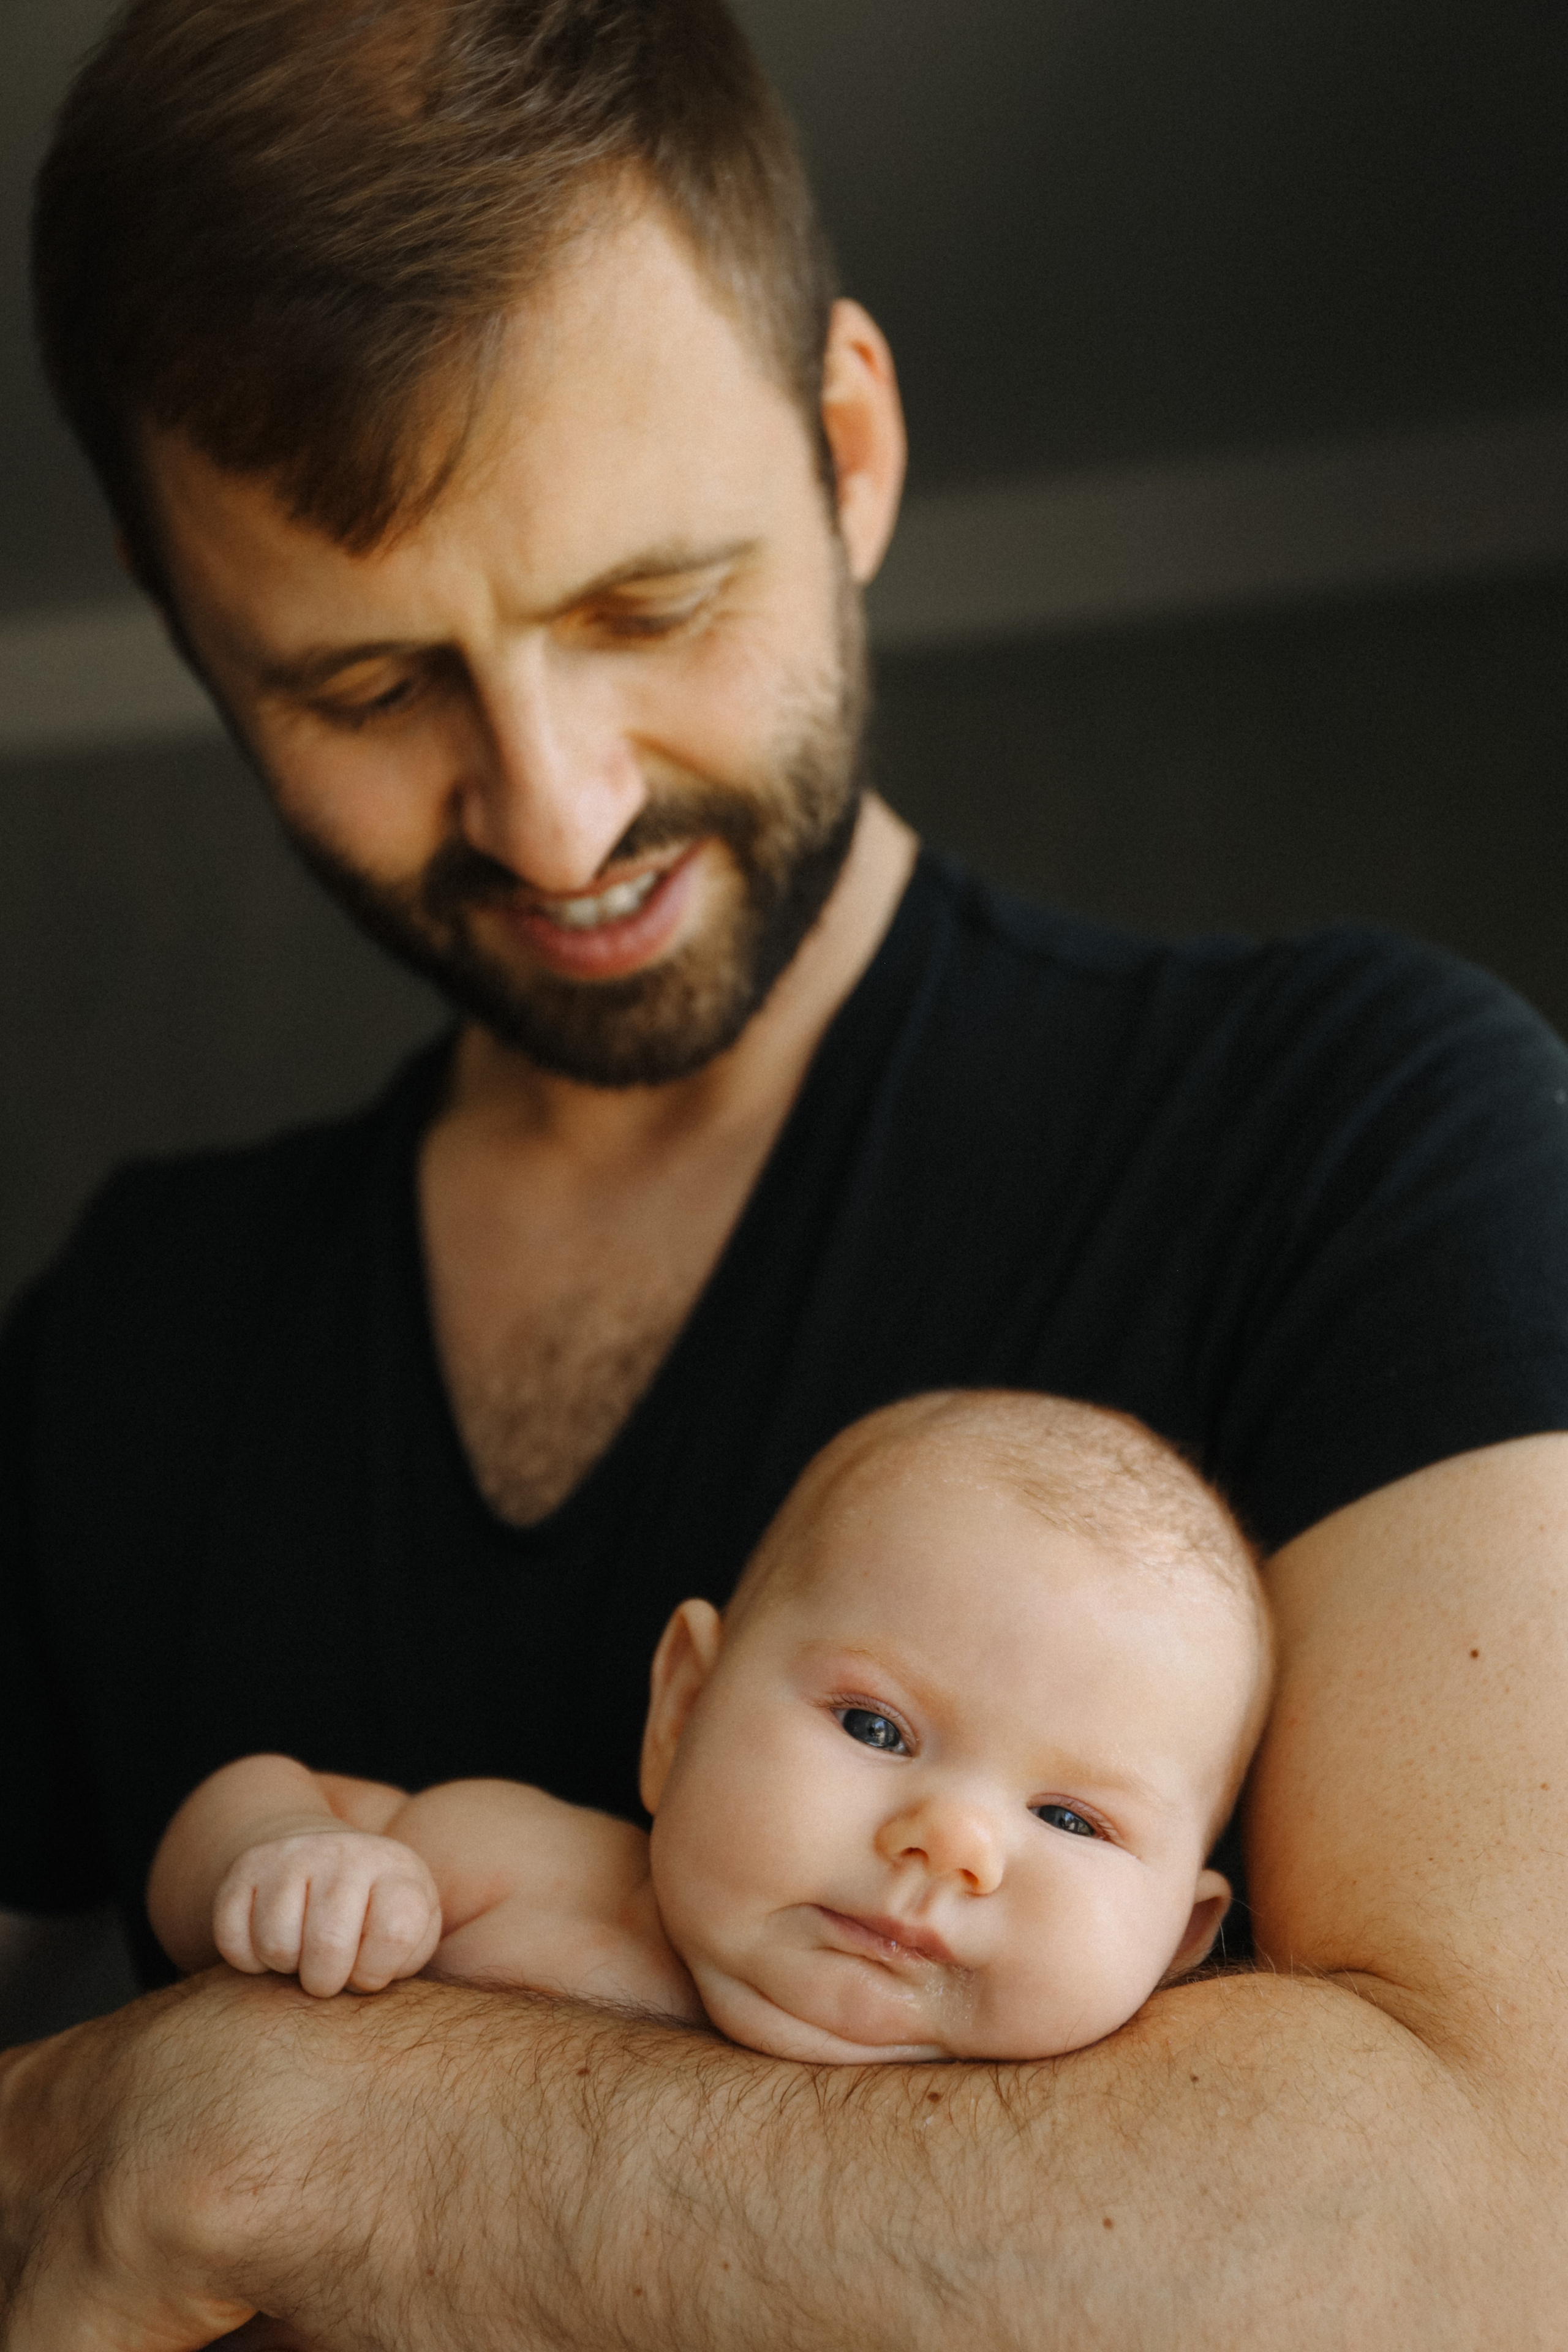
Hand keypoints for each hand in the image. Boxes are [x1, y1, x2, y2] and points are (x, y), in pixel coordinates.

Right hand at [213, 1830, 440, 1996]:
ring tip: (302, 1953)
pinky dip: (249, 1959)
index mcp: (397, 1872)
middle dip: (325, 1981)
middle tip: (328, 1973)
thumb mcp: (414, 1931)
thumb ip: (410, 1957)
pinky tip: (271, 1944)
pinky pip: (233, 1939)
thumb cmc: (376, 1915)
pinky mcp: (247, 1867)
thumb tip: (376, 1984)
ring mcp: (293, 1856)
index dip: (374, 1974)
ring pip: (277, 1944)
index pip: (394, 1934)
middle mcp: (345, 1854)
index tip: (367, 1973)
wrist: (327, 1858)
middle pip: (328, 1946)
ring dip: (286, 1967)